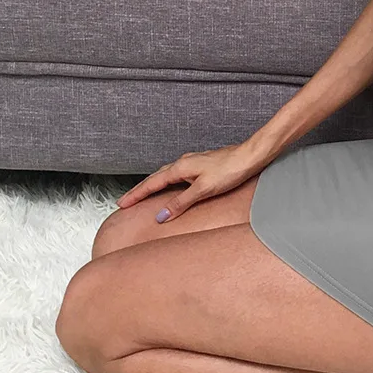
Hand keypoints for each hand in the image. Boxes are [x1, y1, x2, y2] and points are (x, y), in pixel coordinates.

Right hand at [115, 141, 264, 221]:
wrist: (250, 156)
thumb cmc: (230, 170)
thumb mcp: (204, 190)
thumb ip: (181, 203)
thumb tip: (161, 215)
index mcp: (181, 167)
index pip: (152, 183)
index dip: (136, 194)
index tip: (122, 203)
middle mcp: (184, 162)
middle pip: (155, 178)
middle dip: (140, 190)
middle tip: (126, 201)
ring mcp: (193, 162)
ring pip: (166, 175)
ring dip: (153, 185)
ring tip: (143, 196)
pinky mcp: (201, 165)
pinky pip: (177, 175)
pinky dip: (167, 182)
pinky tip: (172, 187)